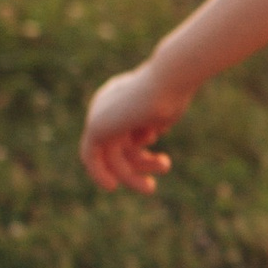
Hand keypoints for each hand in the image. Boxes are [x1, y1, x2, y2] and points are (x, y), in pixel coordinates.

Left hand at [82, 63, 187, 194]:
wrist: (170, 78)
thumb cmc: (174, 92)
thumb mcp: (162, 111)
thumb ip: (150, 123)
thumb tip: (146, 135)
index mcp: (119, 94)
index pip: (121, 131)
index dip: (139, 149)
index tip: (160, 159)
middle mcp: (105, 103)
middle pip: (117, 145)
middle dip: (139, 164)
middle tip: (160, 175)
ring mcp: (99, 114)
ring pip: (110, 155)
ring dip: (130, 176)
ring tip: (151, 189)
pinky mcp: (96, 126)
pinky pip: (93, 158)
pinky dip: (99, 173)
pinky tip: (111, 186)